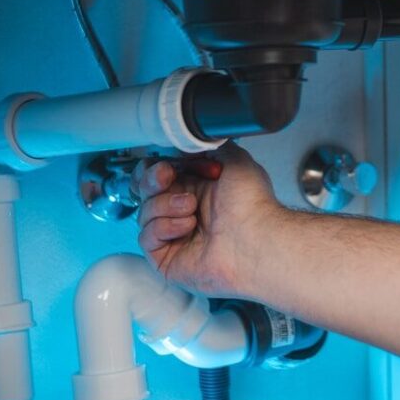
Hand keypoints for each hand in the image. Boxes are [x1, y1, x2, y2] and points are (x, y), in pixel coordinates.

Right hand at [132, 142, 281, 295]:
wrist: (255, 237)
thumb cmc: (251, 205)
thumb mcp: (234, 159)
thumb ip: (209, 145)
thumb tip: (189, 141)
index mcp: (195, 187)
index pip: (156, 175)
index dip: (154, 167)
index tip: (166, 164)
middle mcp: (183, 210)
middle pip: (143, 191)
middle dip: (152, 180)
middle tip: (167, 177)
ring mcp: (174, 235)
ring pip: (144, 212)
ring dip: (166, 205)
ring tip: (192, 207)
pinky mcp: (166, 257)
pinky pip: (146, 237)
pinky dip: (165, 227)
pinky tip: (187, 227)